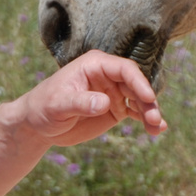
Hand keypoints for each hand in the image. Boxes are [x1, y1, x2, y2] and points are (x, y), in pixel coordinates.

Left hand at [15, 50, 166, 145]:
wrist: (38, 124)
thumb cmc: (44, 107)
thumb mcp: (58, 104)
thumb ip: (81, 102)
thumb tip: (104, 102)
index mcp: (95, 65)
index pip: (124, 69)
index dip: (139, 82)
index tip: (148, 98)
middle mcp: (108, 76)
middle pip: (136, 84)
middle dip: (148, 101)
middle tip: (154, 119)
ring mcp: (113, 92)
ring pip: (139, 99)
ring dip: (150, 112)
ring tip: (157, 128)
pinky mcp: (115, 108)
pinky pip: (135, 112)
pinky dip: (146, 120)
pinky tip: (157, 130)